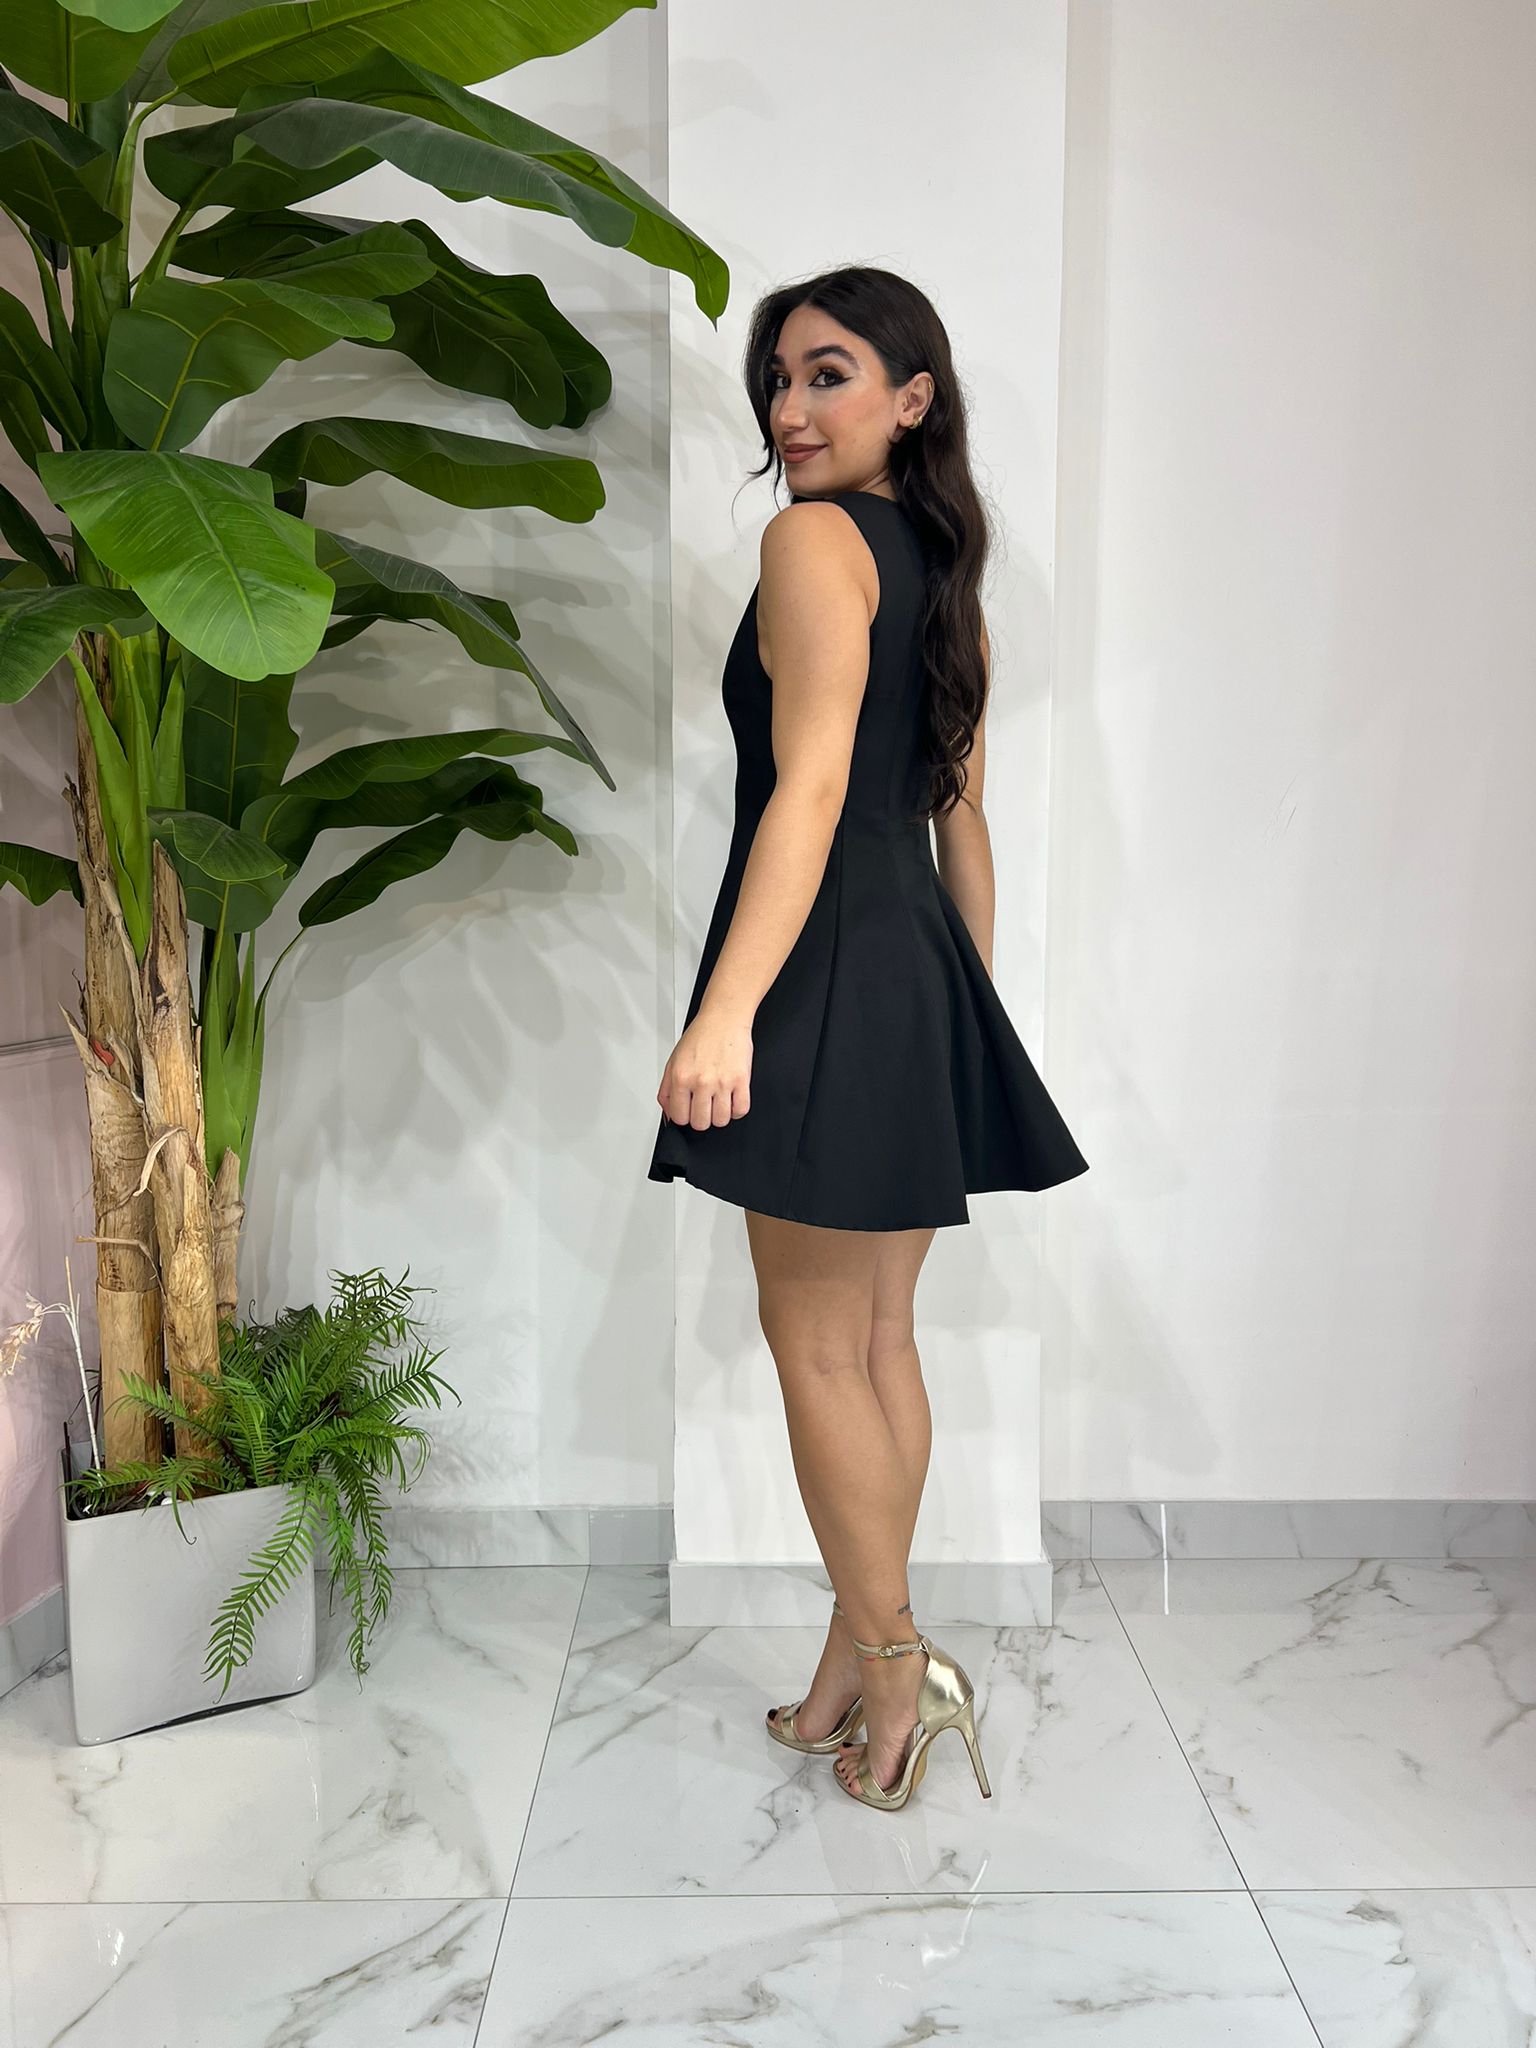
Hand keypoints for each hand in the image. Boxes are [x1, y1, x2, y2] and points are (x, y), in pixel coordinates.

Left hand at [657, 1004, 752, 1129]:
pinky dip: (737, 1110)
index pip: (680, 1117)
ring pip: (721, 1120)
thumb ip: (667, 1090)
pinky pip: (741, 1110)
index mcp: (681, 1077)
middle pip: (701, 1123)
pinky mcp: (742, 1080)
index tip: (689, 1110)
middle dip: (702, 1118)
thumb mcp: (673, 1061)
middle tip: (704, 1106)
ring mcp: (722, 1082)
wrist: (723, 1018)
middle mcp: (701, 1081)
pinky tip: (732, 1099)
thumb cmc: (700, 1036)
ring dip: (720, 1115)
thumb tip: (670, 1114)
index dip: (685, 1116)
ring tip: (718, 1102)